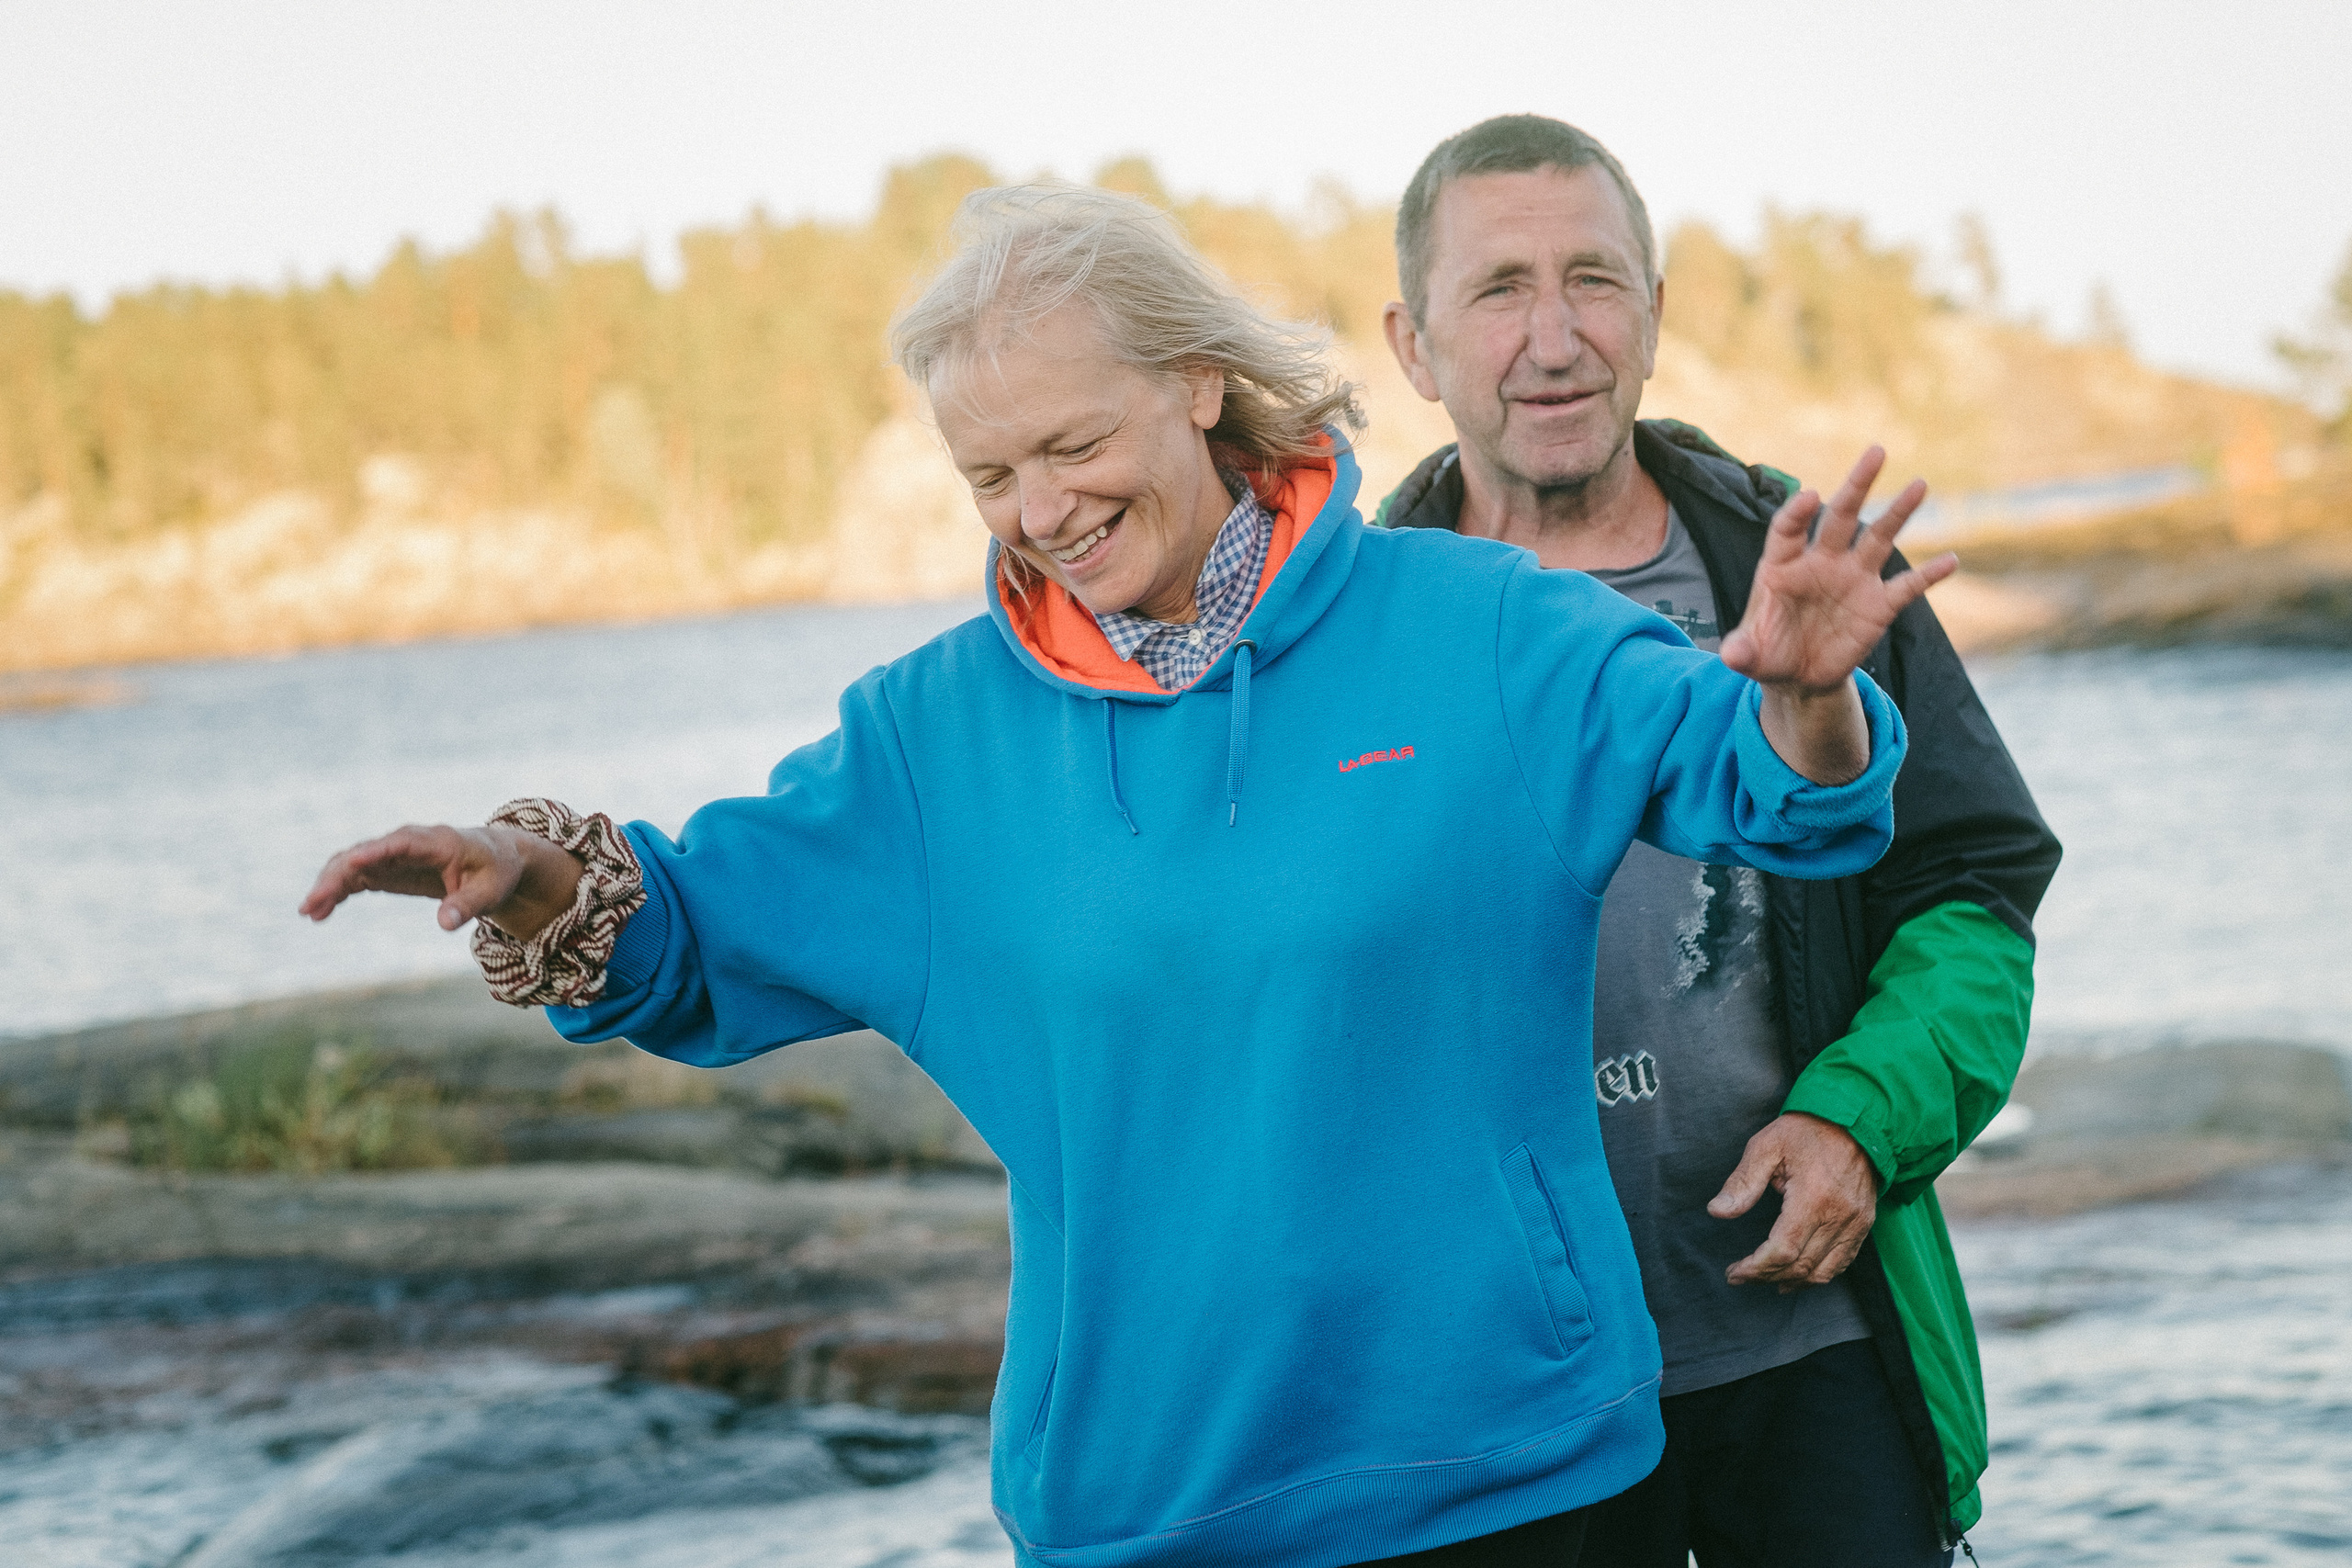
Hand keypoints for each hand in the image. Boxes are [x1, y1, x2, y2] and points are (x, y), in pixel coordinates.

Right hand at [298, 824, 582, 939]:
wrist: (494, 860)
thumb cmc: (495, 872)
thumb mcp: (491, 891)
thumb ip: (468, 905)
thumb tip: (446, 924)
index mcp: (434, 841)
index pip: (399, 843)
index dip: (374, 852)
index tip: (350, 863)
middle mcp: (406, 843)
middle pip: (364, 854)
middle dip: (337, 877)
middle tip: (312, 904)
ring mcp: (391, 855)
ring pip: (351, 865)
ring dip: (329, 886)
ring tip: (309, 913)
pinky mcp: (386, 869)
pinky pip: (354, 878)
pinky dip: (337, 893)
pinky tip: (319, 914)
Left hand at [1710, 1112, 1878, 1292]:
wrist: (1855, 1120)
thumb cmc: (1807, 1131)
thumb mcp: (1767, 1146)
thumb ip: (1742, 1182)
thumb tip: (1716, 1211)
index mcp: (1813, 1197)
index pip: (1782, 1250)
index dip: (1756, 1268)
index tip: (1734, 1272)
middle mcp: (1839, 1216)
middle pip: (1801, 1265)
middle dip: (1767, 1276)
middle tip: (1742, 1275)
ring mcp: (1855, 1222)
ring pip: (1823, 1271)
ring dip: (1792, 1281)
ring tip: (1766, 1280)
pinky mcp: (1864, 1223)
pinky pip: (1843, 1262)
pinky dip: (1819, 1275)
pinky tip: (1799, 1276)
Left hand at [1718, 448, 1954, 784]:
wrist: (1798, 676)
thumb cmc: (1767, 653)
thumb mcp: (1748, 656)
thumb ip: (1740, 651)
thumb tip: (1731, 655)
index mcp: (1783, 566)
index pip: (1788, 528)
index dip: (1797, 512)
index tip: (1809, 497)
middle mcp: (1821, 563)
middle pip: (1841, 515)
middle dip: (1857, 484)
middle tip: (1876, 452)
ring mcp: (1852, 579)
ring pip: (1878, 537)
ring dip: (1898, 512)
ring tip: (1919, 485)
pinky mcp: (1878, 605)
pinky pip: (1907, 587)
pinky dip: (1928, 575)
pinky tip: (1950, 561)